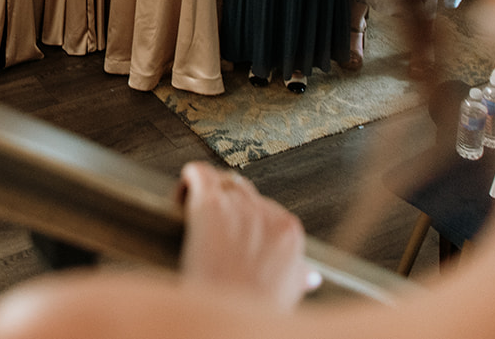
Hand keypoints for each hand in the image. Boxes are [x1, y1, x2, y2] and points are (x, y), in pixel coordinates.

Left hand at [178, 162, 317, 308]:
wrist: (225, 319)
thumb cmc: (254, 308)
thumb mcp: (287, 294)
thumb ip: (299, 277)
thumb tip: (311, 276)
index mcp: (288, 231)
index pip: (268, 208)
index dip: (249, 221)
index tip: (236, 235)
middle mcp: (266, 212)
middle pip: (245, 192)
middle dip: (231, 206)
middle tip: (215, 227)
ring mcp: (238, 206)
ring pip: (223, 182)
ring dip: (210, 194)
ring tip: (195, 213)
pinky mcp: (211, 205)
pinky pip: (199, 174)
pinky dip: (190, 179)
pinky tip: (183, 194)